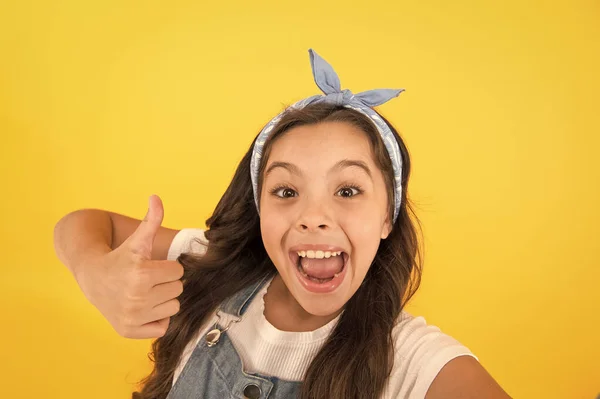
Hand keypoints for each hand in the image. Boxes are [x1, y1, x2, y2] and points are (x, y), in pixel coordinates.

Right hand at [80, 195, 183, 338]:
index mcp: (141, 274)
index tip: (151, 266)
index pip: (178, 271)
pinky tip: (143, 308)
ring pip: (173, 307)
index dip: (167, 267)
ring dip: (164, 300)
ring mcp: (133, 316)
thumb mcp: (136, 239)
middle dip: (166, 282)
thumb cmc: (120, 257)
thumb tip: (156, 197)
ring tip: (146, 292)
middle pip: (177, 290)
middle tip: (148, 280)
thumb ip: (151, 220)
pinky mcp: (129, 331)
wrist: (92, 278)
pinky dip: (157, 319)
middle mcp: (137, 297)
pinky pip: (163, 326)